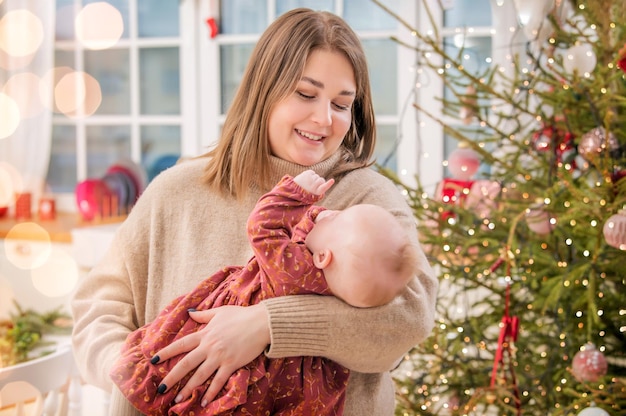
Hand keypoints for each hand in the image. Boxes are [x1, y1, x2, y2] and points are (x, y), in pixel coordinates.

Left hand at [152, 304, 269, 405]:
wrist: (260, 323)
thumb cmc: (241, 315)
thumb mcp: (220, 312)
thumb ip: (203, 315)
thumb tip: (189, 312)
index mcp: (205, 334)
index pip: (181, 344)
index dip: (166, 352)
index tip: (153, 360)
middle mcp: (209, 346)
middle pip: (186, 363)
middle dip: (172, 377)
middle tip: (161, 389)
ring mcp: (220, 357)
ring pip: (200, 375)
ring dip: (188, 388)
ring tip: (178, 399)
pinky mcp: (231, 364)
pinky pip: (218, 381)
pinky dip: (211, 393)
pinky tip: (203, 402)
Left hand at [294, 169, 333, 194]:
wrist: (292, 190)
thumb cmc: (305, 193)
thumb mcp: (313, 194)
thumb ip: (319, 188)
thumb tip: (327, 180)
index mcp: (315, 193)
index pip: (323, 187)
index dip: (328, 184)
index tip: (332, 180)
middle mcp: (313, 186)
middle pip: (322, 180)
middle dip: (319, 181)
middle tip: (312, 186)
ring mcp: (309, 179)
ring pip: (317, 176)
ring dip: (313, 178)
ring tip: (307, 183)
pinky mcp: (306, 174)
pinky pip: (312, 172)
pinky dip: (310, 174)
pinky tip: (306, 179)